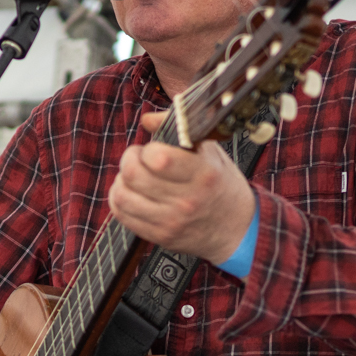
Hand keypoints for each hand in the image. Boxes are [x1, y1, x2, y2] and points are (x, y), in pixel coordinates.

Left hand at [108, 111, 255, 263]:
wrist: (236, 228)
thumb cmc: (220, 184)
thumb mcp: (211, 151)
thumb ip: (180, 127)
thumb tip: (147, 119)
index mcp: (204, 174)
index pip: (158, 159)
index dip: (147, 149)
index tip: (153, 149)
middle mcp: (188, 200)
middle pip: (133, 175)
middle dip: (129, 160)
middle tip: (138, 159)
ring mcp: (172, 221)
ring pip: (122, 196)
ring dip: (122, 181)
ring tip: (134, 177)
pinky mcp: (160, 236)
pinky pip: (122, 215)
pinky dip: (120, 199)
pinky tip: (132, 193)